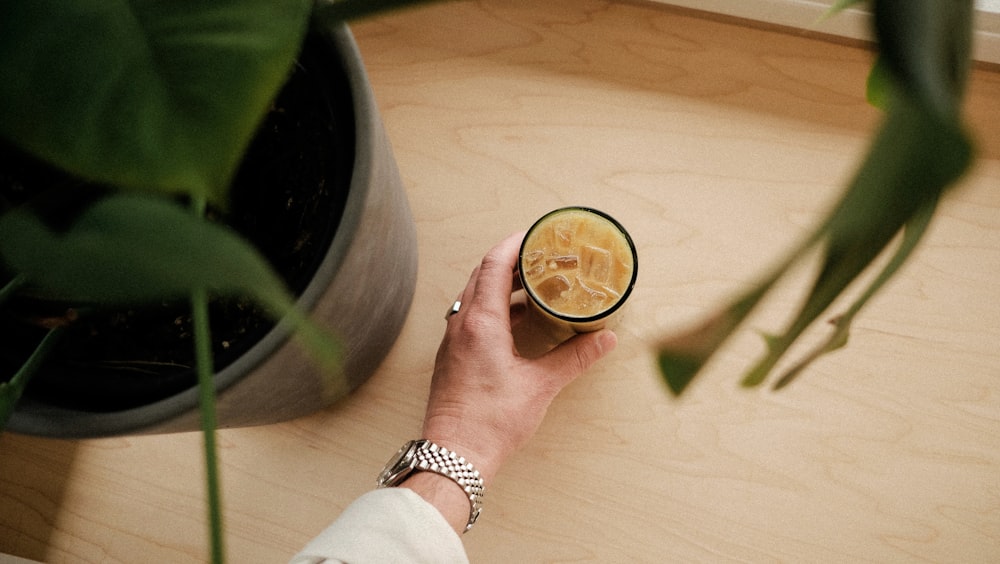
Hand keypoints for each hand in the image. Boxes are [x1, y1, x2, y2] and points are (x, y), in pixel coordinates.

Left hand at [402, 231, 616, 532]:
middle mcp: (462, 326)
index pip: (493, 266)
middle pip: (481, 276)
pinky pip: (470, 317)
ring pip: (473, 296)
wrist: (454, 455)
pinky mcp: (451, 357)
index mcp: (481, 323)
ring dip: (499, 284)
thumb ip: (574, 358)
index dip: (513, 244)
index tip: (533, 234)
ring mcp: (453, 341)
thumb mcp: (541, 387)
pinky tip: (514, 321)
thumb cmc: (491, 423)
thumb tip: (604, 339)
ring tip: (531, 285)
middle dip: (509, 261)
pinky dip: (491, 307)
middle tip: (538, 257)